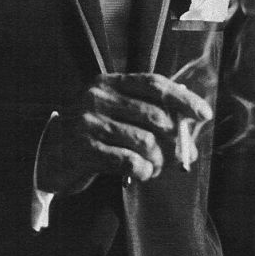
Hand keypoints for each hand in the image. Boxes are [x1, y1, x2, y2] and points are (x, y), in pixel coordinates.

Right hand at [36, 73, 212, 195]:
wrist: (50, 155)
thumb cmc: (92, 134)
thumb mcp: (116, 115)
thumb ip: (148, 116)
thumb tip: (189, 133)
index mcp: (109, 82)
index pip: (153, 83)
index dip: (182, 98)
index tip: (204, 114)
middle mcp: (97, 96)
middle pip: (153, 114)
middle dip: (173, 139)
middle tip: (179, 156)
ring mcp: (88, 121)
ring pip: (144, 140)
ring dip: (158, 160)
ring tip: (154, 167)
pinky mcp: (83, 148)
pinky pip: (128, 160)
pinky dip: (143, 170)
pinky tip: (141, 173)